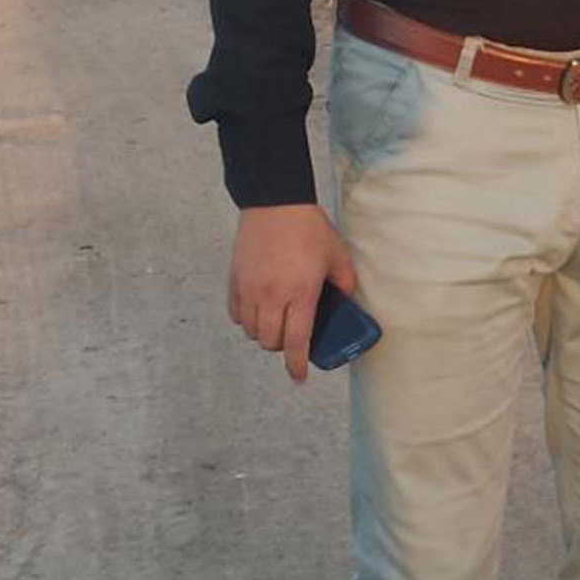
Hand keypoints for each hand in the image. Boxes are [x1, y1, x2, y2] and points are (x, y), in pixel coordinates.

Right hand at [228, 202, 359, 385]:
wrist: (274, 203)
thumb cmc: (308, 228)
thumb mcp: (337, 256)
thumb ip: (344, 284)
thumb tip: (344, 302)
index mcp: (300, 293)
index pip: (296, 341)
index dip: (297, 364)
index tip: (298, 377)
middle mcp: (272, 296)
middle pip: (270, 341)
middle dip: (282, 346)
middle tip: (292, 337)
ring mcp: (250, 288)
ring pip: (251, 331)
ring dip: (263, 333)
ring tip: (274, 321)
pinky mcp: (235, 279)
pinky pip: (236, 313)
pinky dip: (246, 319)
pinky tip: (257, 309)